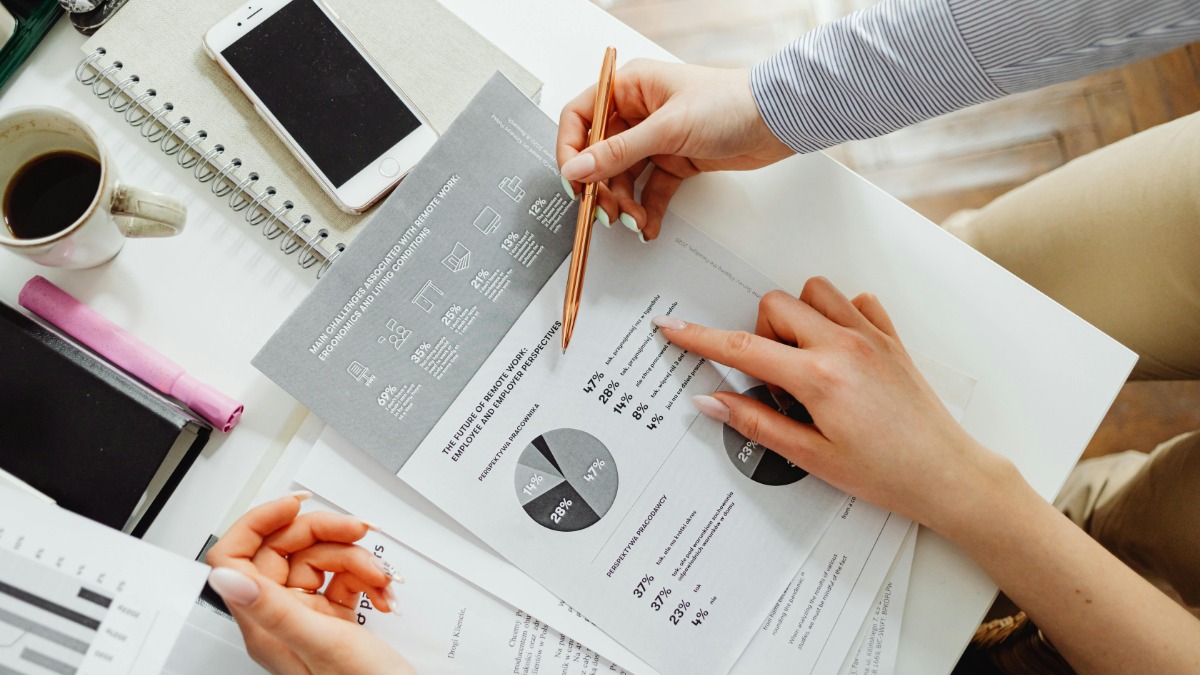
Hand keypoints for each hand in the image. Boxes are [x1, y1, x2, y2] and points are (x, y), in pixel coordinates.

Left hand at [206, 494, 413, 674]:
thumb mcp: (320, 642)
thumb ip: (273, 607)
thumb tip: (224, 577)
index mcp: (263, 624)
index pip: (235, 558)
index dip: (260, 523)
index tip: (293, 506)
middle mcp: (280, 618)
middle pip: (286, 550)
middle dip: (328, 535)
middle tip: (357, 531)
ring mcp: (307, 618)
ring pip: (320, 560)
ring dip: (357, 560)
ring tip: (378, 577)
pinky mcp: (334, 619)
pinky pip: (342, 579)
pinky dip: (367, 578)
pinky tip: (380, 593)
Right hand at [557, 59, 792, 241]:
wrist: (777, 120)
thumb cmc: (731, 103)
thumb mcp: (667, 128)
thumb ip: (619, 152)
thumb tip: (578, 167)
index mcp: (630, 88)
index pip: (580, 117)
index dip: (571, 149)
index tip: (574, 180)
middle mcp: (638, 112)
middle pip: (600, 155)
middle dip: (602, 187)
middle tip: (607, 212)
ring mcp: (656, 138)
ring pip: (624, 177)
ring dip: (626, 203)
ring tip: (636, 221)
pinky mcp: (675, 160)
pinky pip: (650, 189)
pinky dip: (648, 209)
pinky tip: (649, 225)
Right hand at [652, 278, 1021, 538]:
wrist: (946, 474)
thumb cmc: (886, 473)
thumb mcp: (811, 457)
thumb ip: (756, 423)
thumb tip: (712, 401)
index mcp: (819, 377)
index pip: (742, 348)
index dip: (699, 337)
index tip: (673, 327)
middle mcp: (844, 345)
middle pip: (774, 305)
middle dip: (759, 334)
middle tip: (771, 378)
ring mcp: (870, 336)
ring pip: (813, 292)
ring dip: (797, 317)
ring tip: (802, 360)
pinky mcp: (890, 337)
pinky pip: (854, 301)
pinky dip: (837, 316)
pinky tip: (837, 351)